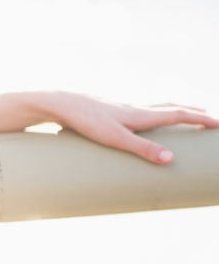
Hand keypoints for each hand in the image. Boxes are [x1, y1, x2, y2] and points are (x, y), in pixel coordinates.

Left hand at [44, 91, 218, 164]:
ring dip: (173, 109)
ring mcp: (123, 108)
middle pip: (170, 107)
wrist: (61, 104)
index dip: (199, 118)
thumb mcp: (116, 139)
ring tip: (182, 113)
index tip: (218, 122)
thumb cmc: (87, 121)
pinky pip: (140, 110)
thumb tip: (171, 160)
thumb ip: (143, 149)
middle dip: (191, 112)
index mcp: (141, 114)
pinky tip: (145, 116)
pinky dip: (153, 111)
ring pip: (155, 106)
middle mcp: (135, 108)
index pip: (178, 114)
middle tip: (208, 115)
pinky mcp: (111, 110)